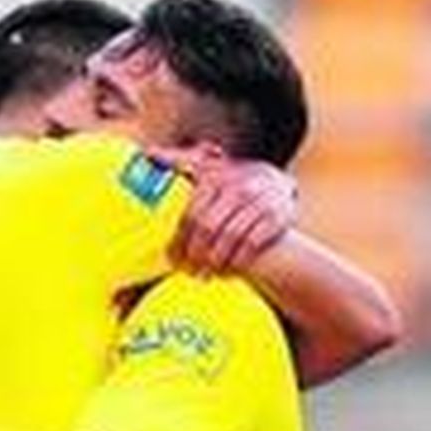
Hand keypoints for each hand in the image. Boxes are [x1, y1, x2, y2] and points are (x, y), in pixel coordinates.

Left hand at [171, 152, 297, 275]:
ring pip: (228, 237)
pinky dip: (236, 262)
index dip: (178, 237)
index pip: (191, 210)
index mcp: (219, 174)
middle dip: (193, 252)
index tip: (170, 256)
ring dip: (213, 261)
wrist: (280, 189)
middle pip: (207, 225)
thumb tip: (149, 154)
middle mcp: (239, 185)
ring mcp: (259, 200)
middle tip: (186, 269)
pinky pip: (251, 244)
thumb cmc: (236, 187)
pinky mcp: (276, 216)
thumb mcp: (214, 172)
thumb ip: (185, 165)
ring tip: (204, 275)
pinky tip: (227, 272)